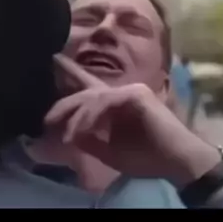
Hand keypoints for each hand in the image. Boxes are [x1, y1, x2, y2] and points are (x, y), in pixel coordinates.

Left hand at [46, 55, 219, 187]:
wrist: (176, 163)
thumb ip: (89, 140)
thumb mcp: (108, 151)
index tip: (53, 58)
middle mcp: (122, 93)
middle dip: (64, 106)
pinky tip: (81, 129)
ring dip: (76, 118)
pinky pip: (104, 101)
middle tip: (46, 120)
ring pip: (93, 97)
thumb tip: (69, 132)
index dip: (70, 71)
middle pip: (86, 92)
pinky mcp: (136, 95)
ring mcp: (131, 90)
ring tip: (67, 136)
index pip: (89, 87)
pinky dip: (90, 116)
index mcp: (116, 105)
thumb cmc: (148, 158)